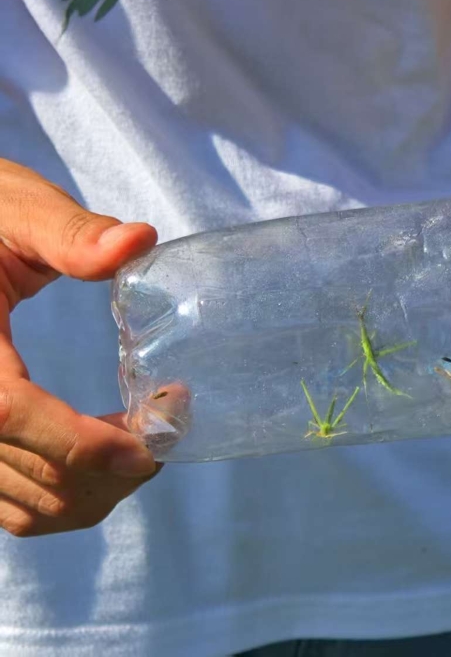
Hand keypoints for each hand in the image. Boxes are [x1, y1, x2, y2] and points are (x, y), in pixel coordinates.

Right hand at [0, 159, 158, 535]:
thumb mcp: (17, 210)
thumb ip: (71, 233)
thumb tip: (138, 241)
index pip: (8, 414)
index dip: (82, 442)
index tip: (149, 442)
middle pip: (31, 475)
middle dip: (113, 468)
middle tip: (170, 422)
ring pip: (28, 506)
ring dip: (99, 487)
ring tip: (146, 433)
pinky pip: (12, 505)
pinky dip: (69, 494)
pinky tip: (108, 451)